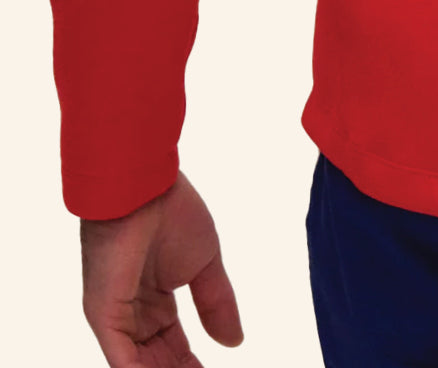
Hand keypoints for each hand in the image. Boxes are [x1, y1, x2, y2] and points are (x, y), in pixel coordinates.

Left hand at [80, 169, 243, 365]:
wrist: (145, 187)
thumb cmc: (172, 212)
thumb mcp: (205, 264)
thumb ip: (217, 303)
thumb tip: (234, 342)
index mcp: (153, 298)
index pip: (171, 346)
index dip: (190, 366)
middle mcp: (132, 313)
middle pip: (155, 361)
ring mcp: (116, 317)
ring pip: (140, 366)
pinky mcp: (105, 317)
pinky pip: (123, 362)